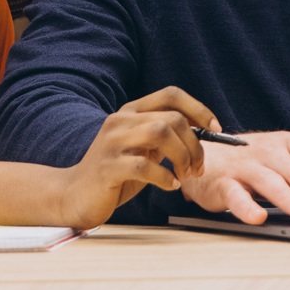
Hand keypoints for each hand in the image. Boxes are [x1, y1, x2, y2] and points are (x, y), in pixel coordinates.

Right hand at [53, 87, 215, 229]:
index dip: (198, 108)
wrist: (74, 195)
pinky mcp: (107, 167)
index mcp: (131, 111)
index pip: (171, 94)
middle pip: (172, 118)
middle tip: (198, 167)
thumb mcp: (143, 149)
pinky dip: (165, 177)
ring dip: (183, 157)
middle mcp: (121, 121)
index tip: (215, 129)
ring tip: (185, 175)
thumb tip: (204, 132)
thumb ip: (165, 137)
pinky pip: (145, 166)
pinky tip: (170, 185)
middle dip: (195, 144)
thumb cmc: (116, 173)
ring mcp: (112, 142)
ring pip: (161, 133)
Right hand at [179, 130, 289, 224]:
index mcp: (286, 144)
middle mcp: (268, 152)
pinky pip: (237, 197)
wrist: (205, 158)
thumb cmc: (253, 162)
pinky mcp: (224, 185)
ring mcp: (245, 167)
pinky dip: (247, 208)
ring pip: (270, 182)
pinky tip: (259, 218)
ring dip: (288, 197)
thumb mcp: (283, 161)